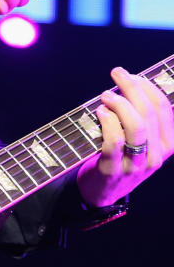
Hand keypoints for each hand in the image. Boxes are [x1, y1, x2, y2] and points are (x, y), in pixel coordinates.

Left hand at [77, 67, 173, 207]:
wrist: (103, 192)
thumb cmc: (122, 158)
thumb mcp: (142, 142)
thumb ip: (144, 118)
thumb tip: (135, 84)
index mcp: (168, 144)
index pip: (164, 108)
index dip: (148, 87)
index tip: (133, 75)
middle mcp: (156, 155)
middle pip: (149, 113)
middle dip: (132, 87)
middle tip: (117, 74)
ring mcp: (136, 164)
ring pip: (136, 126)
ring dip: (120, 104)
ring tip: (106, 95)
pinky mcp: (113, 170)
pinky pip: (114, 141)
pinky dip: (107, 122)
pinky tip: (100, 112)